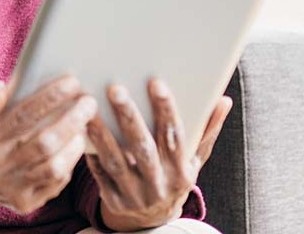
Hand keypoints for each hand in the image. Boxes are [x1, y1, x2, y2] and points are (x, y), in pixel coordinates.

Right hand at [0, 75, 97, 213]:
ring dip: (74, 143)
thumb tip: (0, 85)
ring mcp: (12, 190)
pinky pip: (56, 183)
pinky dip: (69, 162)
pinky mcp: (26, 203)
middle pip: (43, 143)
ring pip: (54, 166)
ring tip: (84, 125)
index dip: (49, 98)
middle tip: (89, 102)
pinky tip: (75, 145)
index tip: (72, 82)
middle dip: (71, 120)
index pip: (21, 117)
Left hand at [85, 80, 231, 230]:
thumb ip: (207, 129)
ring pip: (115, 161)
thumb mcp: (195, 159)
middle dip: (129, 117)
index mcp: (182, 171)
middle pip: (143, 148)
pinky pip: (98, 173)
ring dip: (101, 132)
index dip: (167, 109)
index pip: (175, 137)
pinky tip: (80, 127)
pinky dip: (89, 151)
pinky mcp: (113, 200)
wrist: (154, 220)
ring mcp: (135, 195)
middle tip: (115, 88)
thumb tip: (224, 99)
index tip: (156, 83)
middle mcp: (160, 185)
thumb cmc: (174, 177)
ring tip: (88, 105)